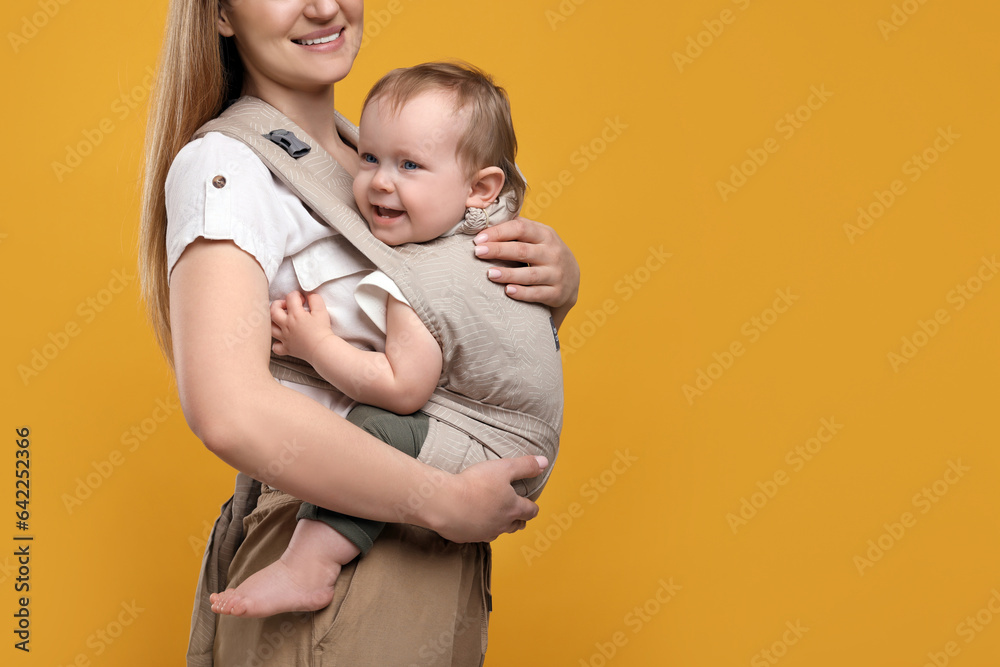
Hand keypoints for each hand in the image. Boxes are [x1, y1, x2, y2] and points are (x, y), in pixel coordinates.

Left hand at [270, 291, 334, 360]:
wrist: (323, 349)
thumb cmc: (323, 330)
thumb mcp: (322, 311)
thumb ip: (315, 299)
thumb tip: (309, 295)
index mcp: (295, 314)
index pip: (290, 298)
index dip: (297, 295)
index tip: (304, 300)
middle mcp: (287, 325)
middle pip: (273, 311)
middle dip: (278, 304)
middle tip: (287, 306)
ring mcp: (285, 338)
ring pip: (271, 328)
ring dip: (274, 322)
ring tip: (282, 320)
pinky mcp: (287, 349)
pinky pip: (276, 347)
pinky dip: (277, 343)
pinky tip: (283, 340)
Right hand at [428, 455, 548, 542]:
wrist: (446, 503)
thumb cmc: (475, 484)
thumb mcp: (504, 468)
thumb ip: (525, 466)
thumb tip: (544, 462)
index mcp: (513, 508)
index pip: (531, 511)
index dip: (532, 507)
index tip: (531, 505)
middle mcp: (501, 524)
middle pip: (516, 525)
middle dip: (519, 519)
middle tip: (517, 514)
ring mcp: (484, 533)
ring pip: (498, 532)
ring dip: (500, 525)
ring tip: (496, 518)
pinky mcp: (467, 537)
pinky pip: (478, 535)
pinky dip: (479, 529)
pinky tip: (473, 521)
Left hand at [473, 217, 579, 324]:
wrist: (572, 278)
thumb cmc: (545, 252)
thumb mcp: (538, 236)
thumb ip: (518, 228)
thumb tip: (485, 220)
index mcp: (545, 234)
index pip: (521, 228)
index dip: (499, 232)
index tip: (479, 239)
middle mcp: (552, 253)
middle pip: (523, 250)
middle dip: (499, 250)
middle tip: (478, 252)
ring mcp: (556, 274)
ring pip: (530, 274)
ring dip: (508, 274)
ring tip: (489, 274)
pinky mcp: (556, 293)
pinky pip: (537, 293)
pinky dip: (522, 293)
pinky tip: (508, 291)